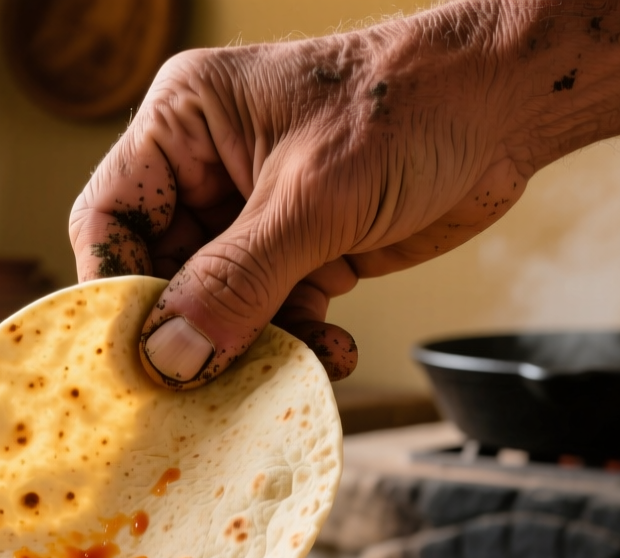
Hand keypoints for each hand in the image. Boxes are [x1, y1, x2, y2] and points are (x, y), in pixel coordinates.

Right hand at [69, 9, 531, 387]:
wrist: (508, 107)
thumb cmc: (412, 107)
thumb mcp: (314, 199)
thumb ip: (237, 280)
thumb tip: (171, 356)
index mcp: (184, 123)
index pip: (111, 218)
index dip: (116, 292)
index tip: (133, 361)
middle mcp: (207, 167)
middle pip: (162, 273)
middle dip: (193, 331)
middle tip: (209, 388)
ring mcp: (254, 211)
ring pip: (220, 304)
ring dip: (253, 344)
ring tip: (293, 364)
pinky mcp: (301, 247)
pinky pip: (272, 312)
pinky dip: (298, 339)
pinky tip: (333, 349)